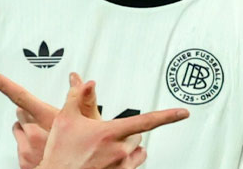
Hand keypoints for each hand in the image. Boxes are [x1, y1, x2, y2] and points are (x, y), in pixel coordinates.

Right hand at [0, 71, 189, 168]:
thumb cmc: (60, 154)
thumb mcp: (65, 119)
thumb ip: (78, 97)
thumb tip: (87, 83)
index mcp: (109, 133)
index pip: (147, 121)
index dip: (168, 116)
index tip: (183, 113)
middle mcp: (119, 152)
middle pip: (138, 136)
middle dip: (127, 133)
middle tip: (106, 136)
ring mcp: (121, 168)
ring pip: (137, 152)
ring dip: (128, 149)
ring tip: (107, 150)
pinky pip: (132, 167)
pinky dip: (124, 162)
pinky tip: (108, 161)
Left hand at [0, 72, 102, 168]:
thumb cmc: (85, 151)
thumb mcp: (90, 121)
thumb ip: (83, 96)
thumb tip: (76, 78)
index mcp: (48, 119)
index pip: (21, 96)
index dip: (3, 84)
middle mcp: (34, 133)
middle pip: (21, 112)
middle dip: (31, 112)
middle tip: (46, 119)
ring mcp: (26, 149)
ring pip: (19, 129)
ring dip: (28, 129)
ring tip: (46, 135)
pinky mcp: (23, 162)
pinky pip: (19, 146)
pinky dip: (27, 144)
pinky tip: (42, 148)